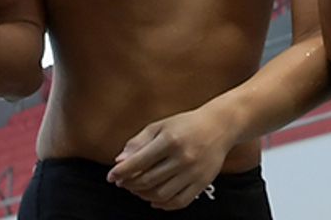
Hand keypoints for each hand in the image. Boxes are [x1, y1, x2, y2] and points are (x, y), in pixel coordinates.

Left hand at [108, 105, 235, 209]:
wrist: (219, 127)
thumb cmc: (185, 125)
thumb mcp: (160, 126)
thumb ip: (138, 142)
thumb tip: (119, 161)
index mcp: (170, 140)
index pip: (138, 162)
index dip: (121, 172)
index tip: (111, 176)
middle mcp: (182, 157)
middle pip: (148, 180)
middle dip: (130, 184)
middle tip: (123, 182)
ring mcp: (193, 172)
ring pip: (161, 194)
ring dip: (144, 195)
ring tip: (137, 189)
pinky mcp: (202, 183)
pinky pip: (179, 202)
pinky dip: (163, 205)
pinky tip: (154, 199)